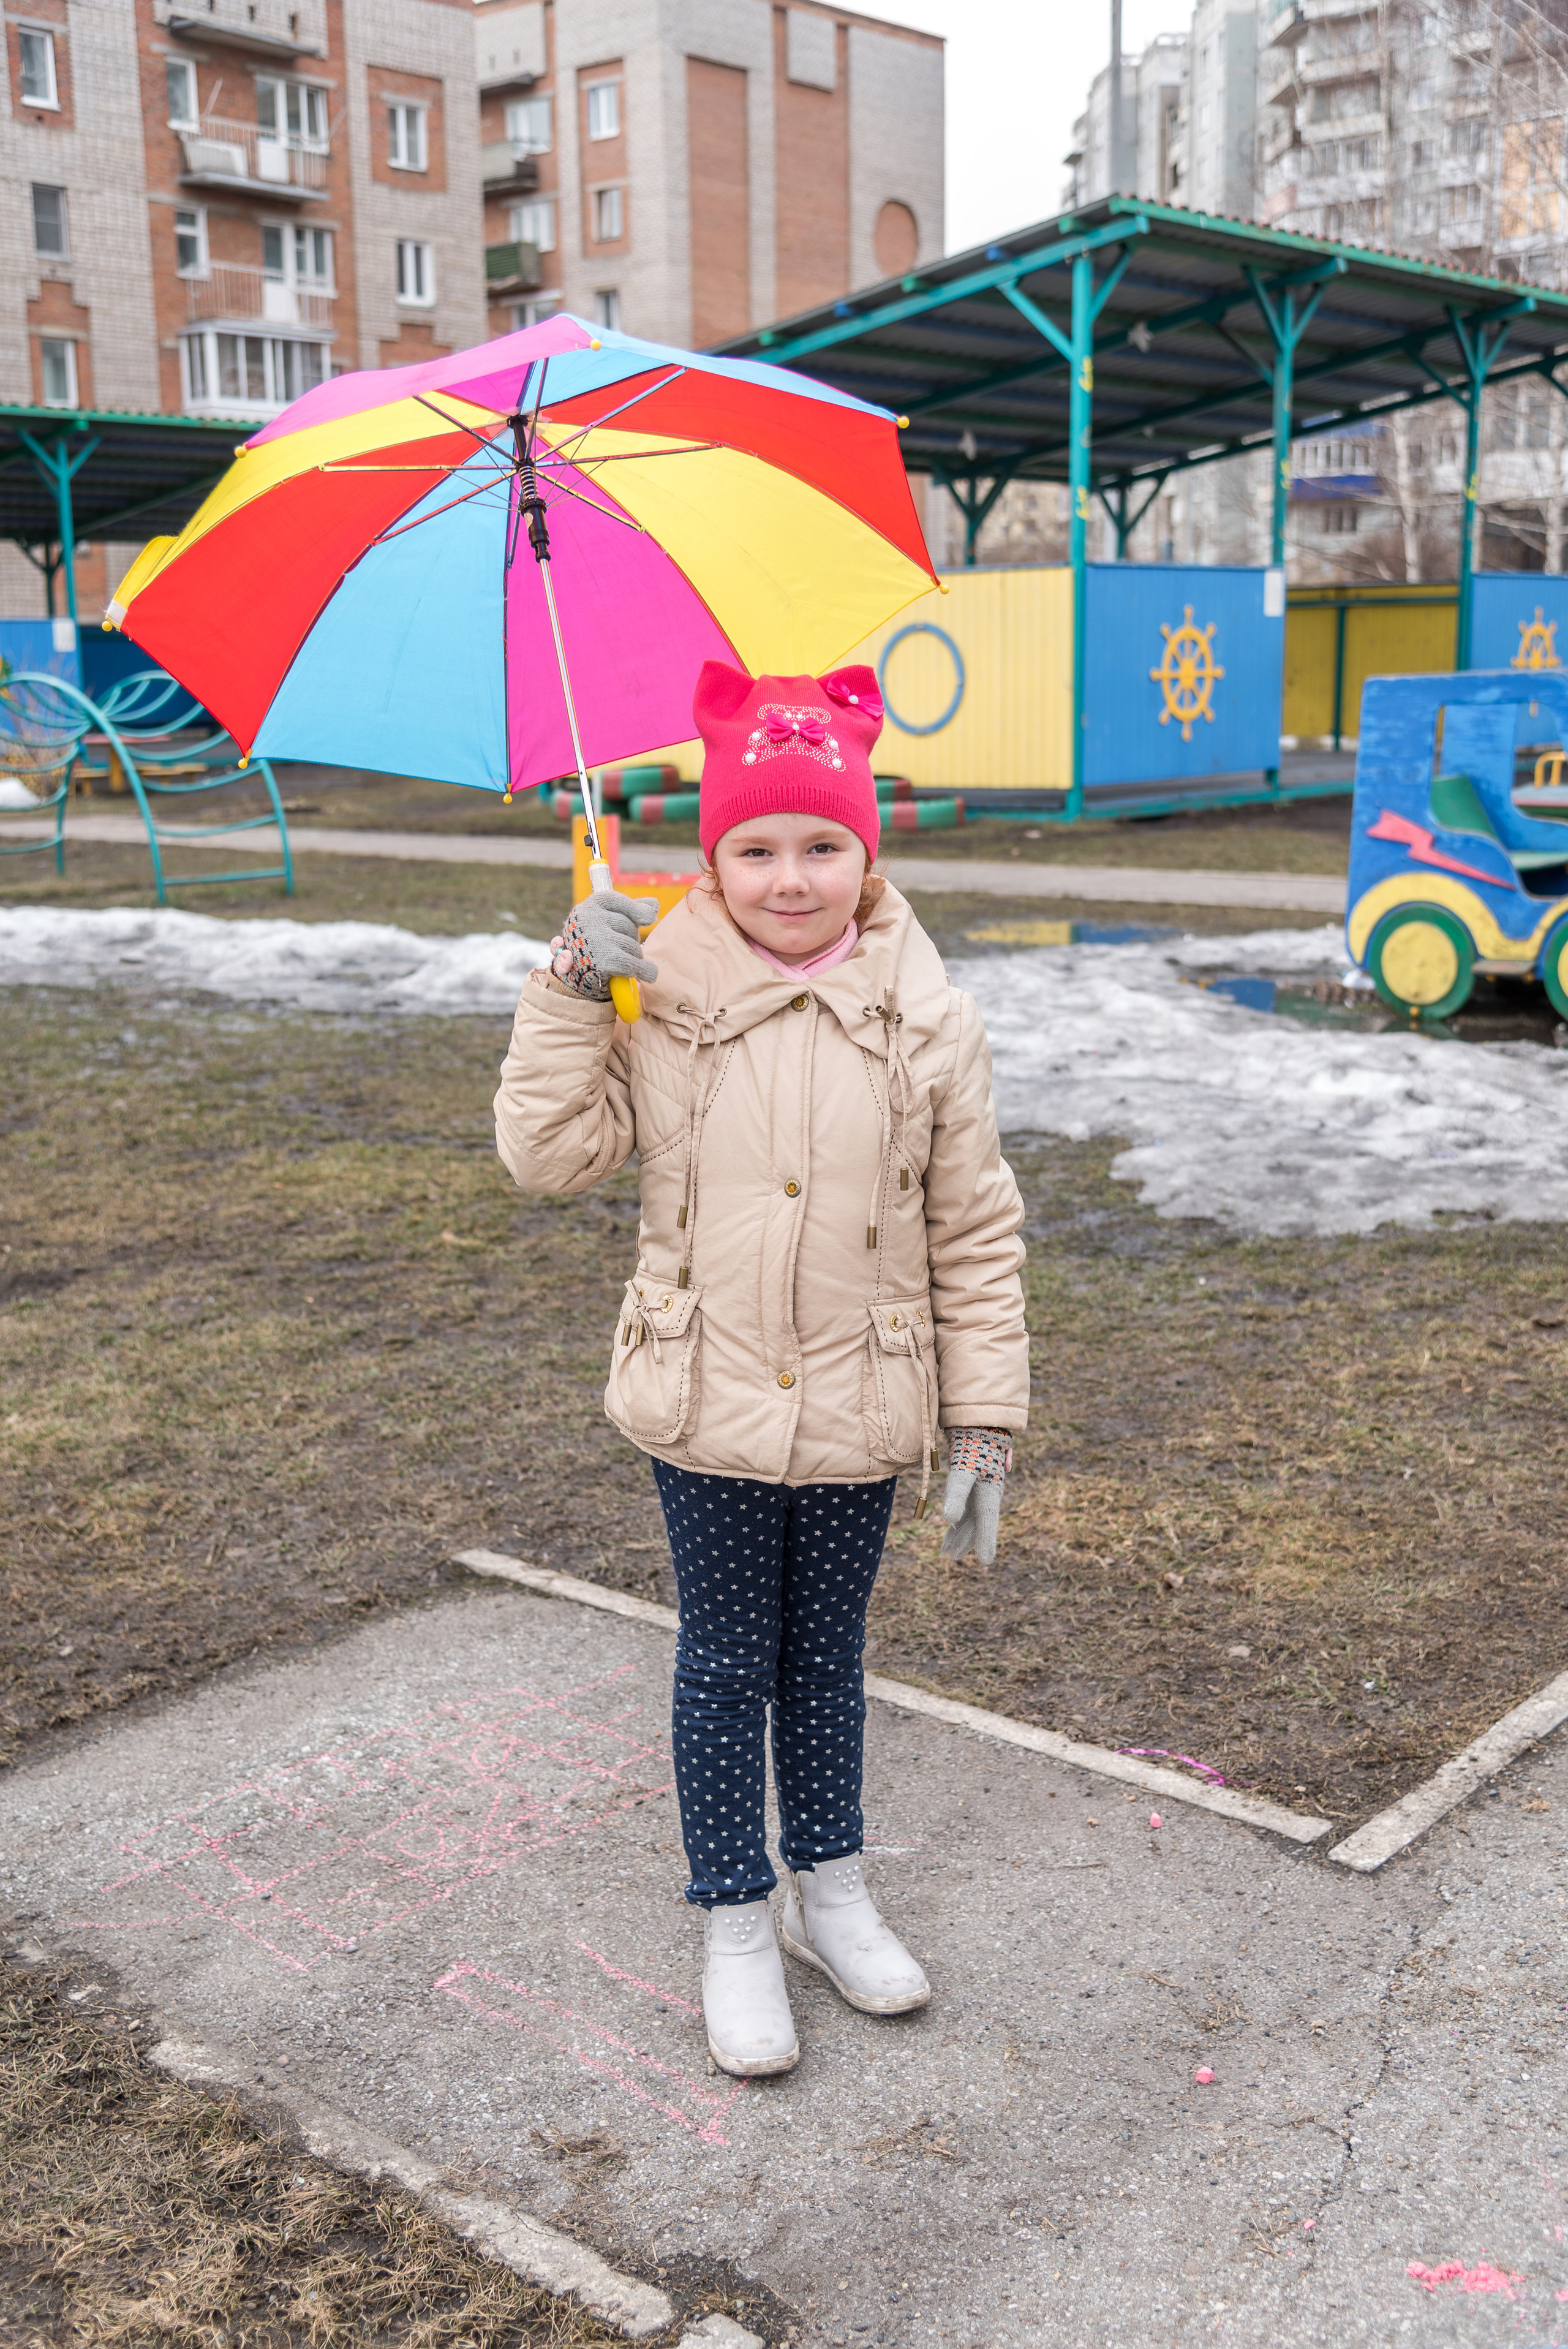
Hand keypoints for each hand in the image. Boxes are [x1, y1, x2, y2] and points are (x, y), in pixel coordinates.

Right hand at [549, 890, 659, 999]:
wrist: (574, 971)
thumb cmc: (595, 939)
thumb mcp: (608, 917)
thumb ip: (632, 909)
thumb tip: (654, 905)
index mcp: (593, 904)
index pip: (623, 903)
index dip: (638, 911)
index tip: (648, 918)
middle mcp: (591, 919)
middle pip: (630, 927)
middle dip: (632, 938)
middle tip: (619, 946)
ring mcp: (596, 941)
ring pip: (633, 947)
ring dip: (634, 956)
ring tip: (620, 959)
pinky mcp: (601, 962)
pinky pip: (633, 964)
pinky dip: (645, 970)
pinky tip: (650, 973)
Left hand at [940, 1428, 1011, 1564]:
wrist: (979, 1420)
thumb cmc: (973, 1445)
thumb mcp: (963, 1470)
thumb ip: (956, 1494)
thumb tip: (948, 1519)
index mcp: (990, 1494)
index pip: (987, 1525)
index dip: (986, 1543)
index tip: (986, 1563)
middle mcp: (988, 1494)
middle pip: (978, 1524)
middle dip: (966, 1541)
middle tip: (953, 1557)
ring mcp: (981, 1488)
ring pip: (971, 1517)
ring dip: (960, 1533)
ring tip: (948, 1549)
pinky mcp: (974, 1481)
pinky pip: (967, 1506)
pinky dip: (958, 1519)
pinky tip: (951, 1524)